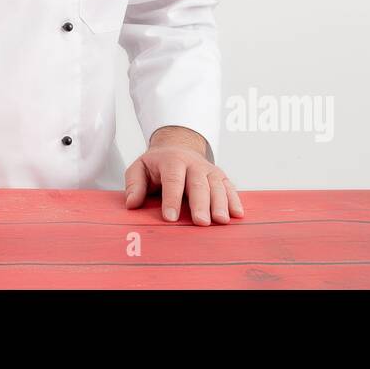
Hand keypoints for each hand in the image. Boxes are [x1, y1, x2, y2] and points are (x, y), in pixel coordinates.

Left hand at [124, 126, 244, 225]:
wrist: (177, 146)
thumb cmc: (157, 164)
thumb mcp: (139, 168)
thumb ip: (134, 184)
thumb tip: (132, 204)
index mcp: (172, 161)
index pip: (172, 180)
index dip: (171, 199)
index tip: (170, 218)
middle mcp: (193, 164)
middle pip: (198, 184)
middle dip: (200, 204)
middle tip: (200, 222)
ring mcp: (209, 169)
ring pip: (217, 185)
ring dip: (220, 203)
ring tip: (221, 221)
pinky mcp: (220, 176)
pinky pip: (229, 187)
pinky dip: (234, 200)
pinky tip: (237, 214)